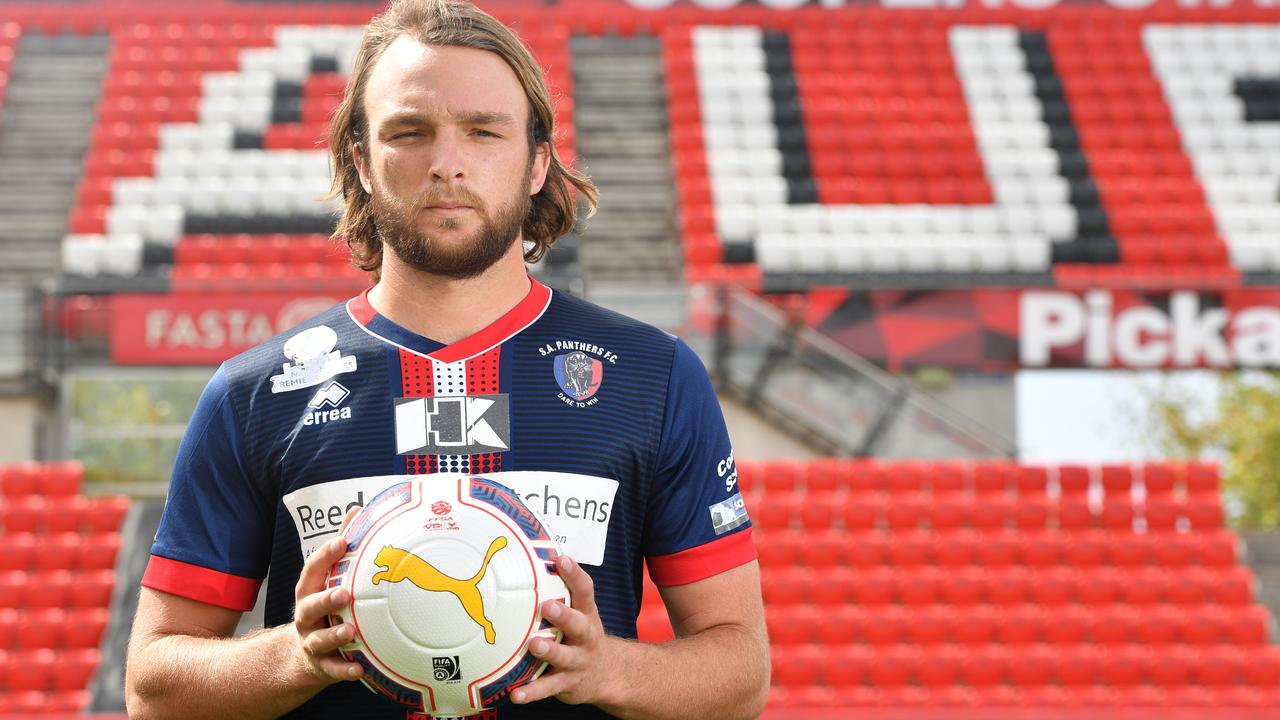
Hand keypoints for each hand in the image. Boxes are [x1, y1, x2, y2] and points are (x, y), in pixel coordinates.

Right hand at [291, 513, 363, 685]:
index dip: (325, 556)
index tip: (342, 542)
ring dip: (334, 635)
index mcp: (309, 592)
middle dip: (325, 599)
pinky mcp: (320, 666)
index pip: (312, 570)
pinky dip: (344, 670)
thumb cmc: (323, 608)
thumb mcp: (327, 579)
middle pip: (309, 606)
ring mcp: (311, 642)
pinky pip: (332, 669)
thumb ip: (340, 549)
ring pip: (318, 639)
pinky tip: (359, 670)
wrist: (302, 655)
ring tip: (350, 631)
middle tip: (344, 594)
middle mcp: (305, 616)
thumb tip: (357, 510)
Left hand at [511, 555, 620, 705]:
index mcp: (586, 614)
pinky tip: (516, 694)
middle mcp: (586, 637)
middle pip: (578, 624)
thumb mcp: (580, 612)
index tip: (562, 560)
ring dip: (550, 651)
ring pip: (564, 657)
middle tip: (548, 606)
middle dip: (564, 615)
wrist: (608, 674)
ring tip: (534, 646)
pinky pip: (548, 688)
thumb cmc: (582, 635)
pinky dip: (532, 692)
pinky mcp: (568, 684)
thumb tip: (532, 560)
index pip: (585, 591)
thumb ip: (561, 591)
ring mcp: (578, 661)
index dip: (575, 574)